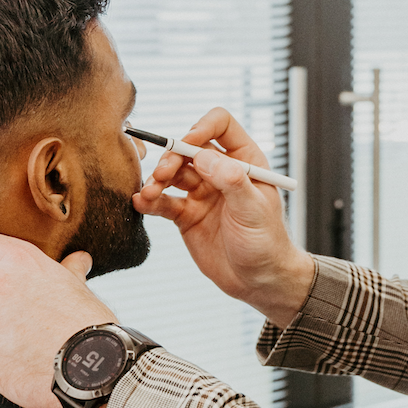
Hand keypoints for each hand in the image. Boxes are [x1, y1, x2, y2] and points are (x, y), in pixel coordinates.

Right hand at [135, 108, 314, 327]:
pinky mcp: (187, 215)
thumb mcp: (253, 209)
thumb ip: (231, 181)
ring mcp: (202, 193)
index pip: (220, 125)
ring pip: (173, 174)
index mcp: (245, 161)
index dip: (201, 128)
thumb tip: (202, 156)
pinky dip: (150, 200)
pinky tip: (141, 202)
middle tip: (162, 175)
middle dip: (172, 158)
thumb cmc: (266, 243)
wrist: (258, 281)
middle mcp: (221, 172)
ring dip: (157, 178)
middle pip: (188, 149)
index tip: (187, 145)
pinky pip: (164, 201)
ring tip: (150, 192)